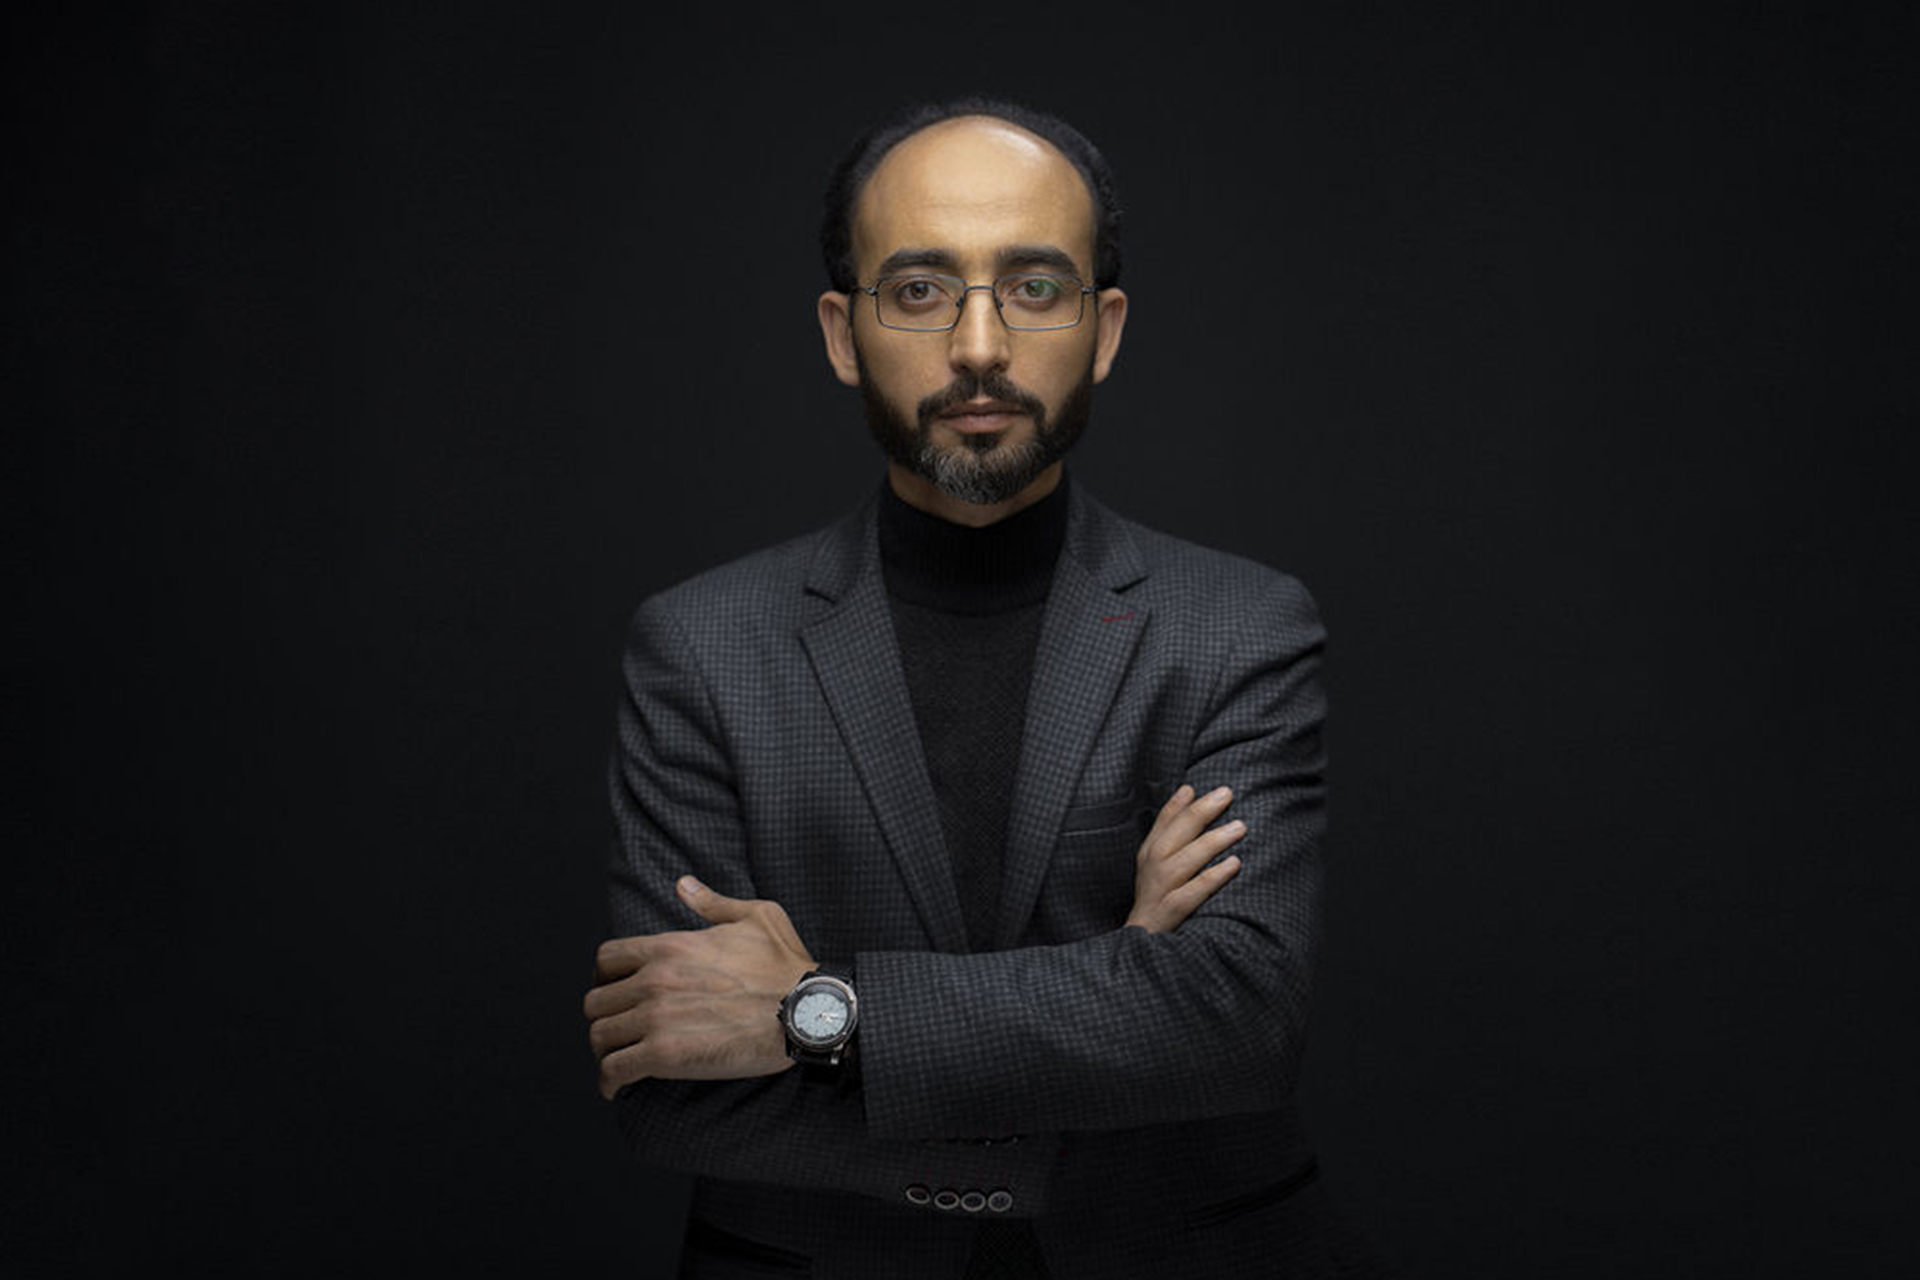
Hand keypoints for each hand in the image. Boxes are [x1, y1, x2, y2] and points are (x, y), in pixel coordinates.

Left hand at [585, 877, 817, 1098]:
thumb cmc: (787, 966)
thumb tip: (684, 885)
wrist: (806, 1011)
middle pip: (596, 1001)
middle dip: (605, 1017)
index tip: (615, 991)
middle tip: (619, 1031)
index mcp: (670, 947)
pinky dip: (609, 1081)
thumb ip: (713, 903)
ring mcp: (656, 1018)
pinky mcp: (664, 1055)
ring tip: (617, 1060)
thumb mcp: (757, 917)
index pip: (607, 959)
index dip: (606, 977)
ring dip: (605, 1050)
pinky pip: (615, 1070)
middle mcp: (654, 980)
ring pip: (599, 1036)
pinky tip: (616, 1087)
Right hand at [1125, 785, 1245, 932]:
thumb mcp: (1157, 861)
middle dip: (1200, 812)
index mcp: (1149, 853)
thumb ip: (1171, 828)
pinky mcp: (1172, 911)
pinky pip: (1194, 892)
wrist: (1142, 940)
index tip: (1198, 787)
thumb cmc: (1158, 896)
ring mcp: (1161, 889)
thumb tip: (1188, 790)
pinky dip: (1213, 877)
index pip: (1163, 822)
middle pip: (1175, 835)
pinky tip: (1234, 864)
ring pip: (1185, 861)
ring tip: (1239, 827)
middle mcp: (1153, 867)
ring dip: (1212, 842)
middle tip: (1226, 794)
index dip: (1179, 804)